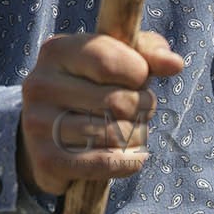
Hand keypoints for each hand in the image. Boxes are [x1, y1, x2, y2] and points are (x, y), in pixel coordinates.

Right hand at [18, 31, 184, 197]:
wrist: (50, 135)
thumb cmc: (94, 88)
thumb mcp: (119, 59)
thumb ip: (149, 53)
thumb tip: (175, 64)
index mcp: (56, 50)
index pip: (109, 62)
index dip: (139, 75)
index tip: (139, 80)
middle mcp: (39, 84)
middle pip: (117, 102)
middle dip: (142, 109)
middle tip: (139, 111)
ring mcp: (38, 123)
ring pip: (115, 134)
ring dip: (137, 137)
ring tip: (131, 132)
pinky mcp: (47, 160)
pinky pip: (105, 162)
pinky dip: (129, 162)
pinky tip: (131, 157)